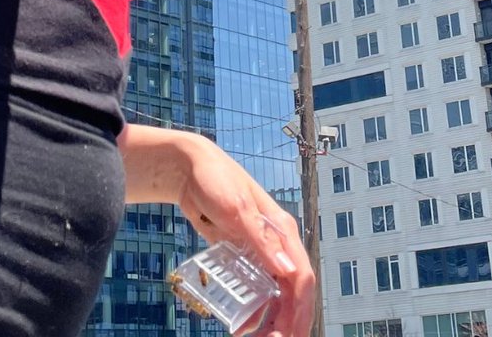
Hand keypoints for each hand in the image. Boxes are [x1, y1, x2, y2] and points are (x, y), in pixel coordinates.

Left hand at [176, 137, 314, 336]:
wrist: (190, 170)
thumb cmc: (216, 182)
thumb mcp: (237, 211)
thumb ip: (262, 241)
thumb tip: (287, 272)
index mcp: (282, 231)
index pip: (301, 278)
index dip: (299, 311)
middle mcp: (277, 243)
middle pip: (292, 291)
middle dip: (288, 322)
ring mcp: (261, 251)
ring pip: (277, 293)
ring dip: (273, 320)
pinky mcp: (244, 255)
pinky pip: (257, 289)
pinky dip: (255, 310)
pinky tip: (243, 325)